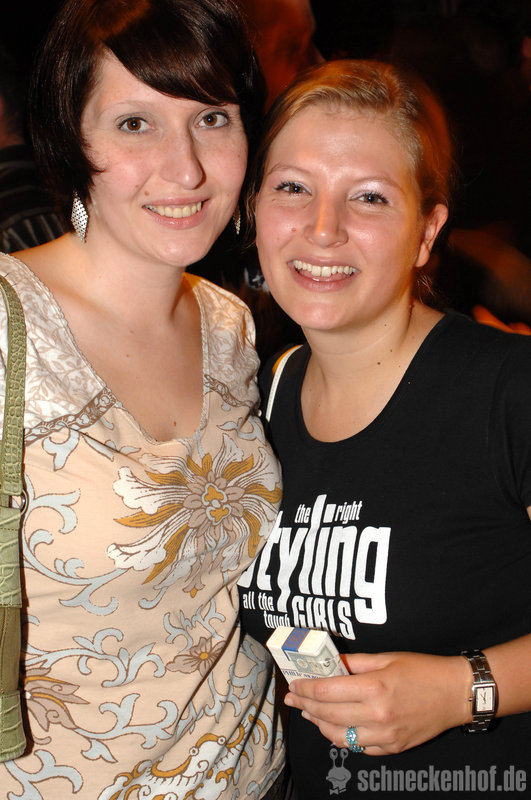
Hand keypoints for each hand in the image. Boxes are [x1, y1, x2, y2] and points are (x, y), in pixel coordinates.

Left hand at [284, 651, 470, 755]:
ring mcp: (385, 736)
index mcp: (375, 688)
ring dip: (319, 724)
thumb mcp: (387, 658)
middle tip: (293, 699)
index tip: (294, 684)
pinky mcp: (392, 747)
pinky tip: (335, 726)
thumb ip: (355, 663)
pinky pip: (358, 747)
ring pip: (339, 736)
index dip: (305, 689)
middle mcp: (377, 715)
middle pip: (327, 714)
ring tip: (309, 712)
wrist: (456, 693)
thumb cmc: (423, 670)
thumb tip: (330, 663)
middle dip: (305, 706)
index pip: (326, 692)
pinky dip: (342, 737)